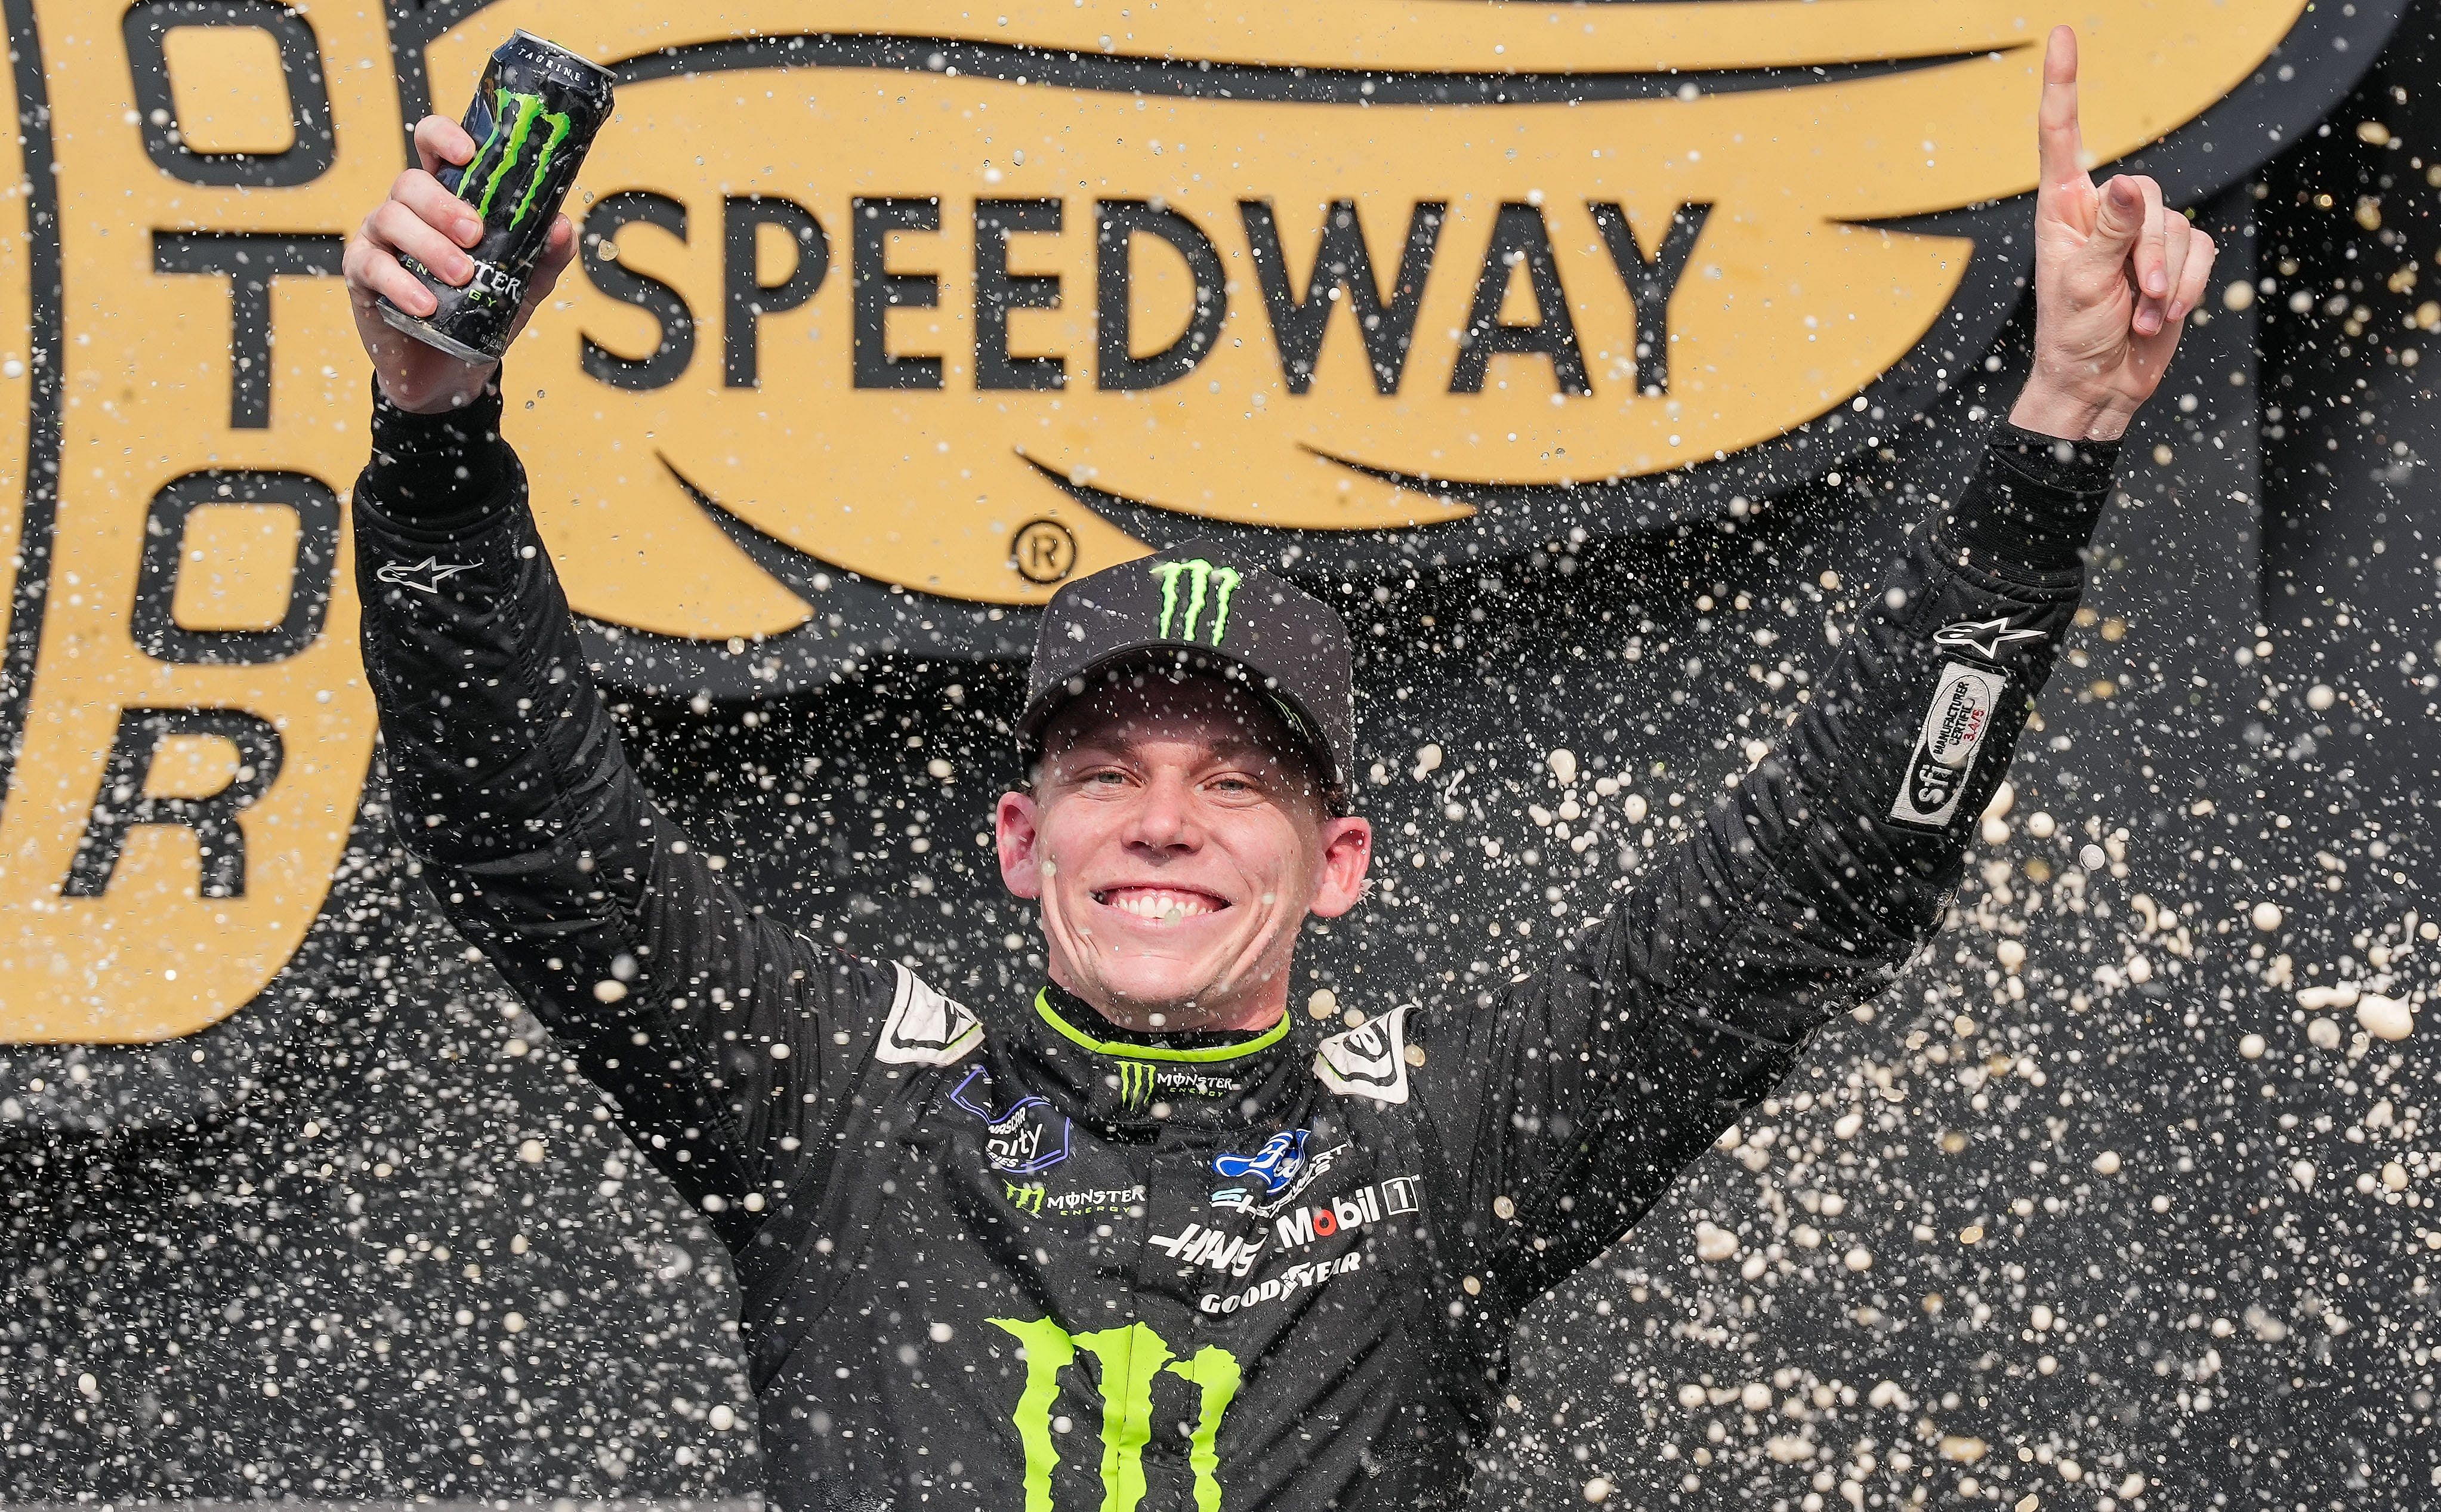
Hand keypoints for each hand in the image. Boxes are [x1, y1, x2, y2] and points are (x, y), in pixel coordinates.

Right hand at [342, 114, 577, 414]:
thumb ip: (546, 254)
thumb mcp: (525, 283)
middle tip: (475, 235)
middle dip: (444, 205)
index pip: (433, 148)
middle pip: (411, 182)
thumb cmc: (483, 311)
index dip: (444, 137)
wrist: (452, 370)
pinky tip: (427, 304)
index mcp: (445, 198)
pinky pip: (372, 266)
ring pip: (390, 218)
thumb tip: (562, 225)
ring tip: (461, 275)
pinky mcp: (362, 276)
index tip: (469, 152)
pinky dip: (401, 284)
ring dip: (429, 245)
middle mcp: (408, 211)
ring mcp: (381, 240)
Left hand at [2008, 26, 2217, 442]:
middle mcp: (2104, 212)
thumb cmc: (2073, 336)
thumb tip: (2129, 183)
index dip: (2064, 85)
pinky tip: (2163, 316)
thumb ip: (2110, 232)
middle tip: (2134, 297)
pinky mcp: (2175, 259)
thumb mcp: (2082, 283)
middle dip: (2149, 251)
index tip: (2062, 36)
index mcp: (2063, 209)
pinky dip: (2186, 288)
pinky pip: (2202, 253)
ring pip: (2179, 227)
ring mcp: (2142, 235)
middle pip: (2148, 193)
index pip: (2061, 135)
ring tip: (2142, 315)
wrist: (2099, 386)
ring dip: (2167, 280)